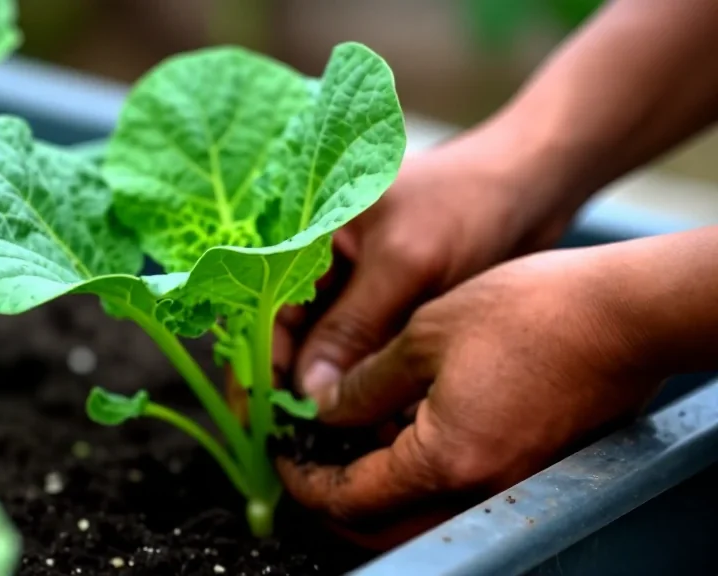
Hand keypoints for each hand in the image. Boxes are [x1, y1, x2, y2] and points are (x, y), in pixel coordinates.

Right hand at [226, 123, 582, 414]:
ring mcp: (352, 281)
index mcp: (306, 225)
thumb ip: (354, 328)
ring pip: (324, 346)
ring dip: (329, 389)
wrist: (534, 186)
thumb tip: (311, 395)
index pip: (262, 302)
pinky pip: (359, 348)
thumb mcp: (406, 265)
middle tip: (300, 438)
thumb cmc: (468, 202)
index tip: (268, 415)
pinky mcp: (384, 302)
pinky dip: (362, 380)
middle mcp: (319, 256)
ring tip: (336, 435)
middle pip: (287, 330)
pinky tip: (369, 416)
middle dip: (293, 383)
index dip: (259, 360)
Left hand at [276, 247, 662, 548]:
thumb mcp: (425, 334)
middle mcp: (476, 490)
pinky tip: (394, 425)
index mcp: (444, 461)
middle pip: (381, 521)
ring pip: (415, 509)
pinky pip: (452, 489)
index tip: (280, 456)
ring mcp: (505, 486)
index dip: (304, 482)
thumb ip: (366, 383)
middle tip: (304, 453)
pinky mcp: (525, 470)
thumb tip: (323, 410)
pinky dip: (414, 469)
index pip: (350, 498)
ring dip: (373, 482)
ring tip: (340, 432)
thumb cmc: (530, 313)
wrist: (622, 316)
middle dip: (333, 494)